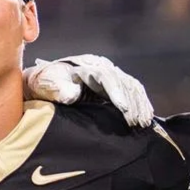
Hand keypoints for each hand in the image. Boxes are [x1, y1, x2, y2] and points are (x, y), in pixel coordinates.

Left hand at [24, 53, 153, 126]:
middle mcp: (101, 67)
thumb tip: (73, 93)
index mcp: (86, 66)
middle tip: (137, 122)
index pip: (106, 77)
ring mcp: (108, 74)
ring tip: (144, 123)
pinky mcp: (112, 84)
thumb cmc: (44, 84)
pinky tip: (146, 116)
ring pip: (130, 86)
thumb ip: (58, 89)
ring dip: (139, 104)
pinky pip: (131, 91)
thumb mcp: (46, 85)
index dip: (117, 92)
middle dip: (132, 102)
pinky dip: (140, 103)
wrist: (43, 81)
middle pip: (123, 82)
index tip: (123, 108)